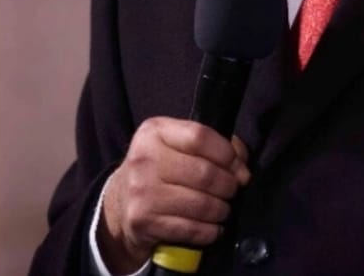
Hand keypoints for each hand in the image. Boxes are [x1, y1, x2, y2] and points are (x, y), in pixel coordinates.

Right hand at [97, 118, 250, 273]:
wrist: (120, 204)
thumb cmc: (159, 170)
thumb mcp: (178, 146)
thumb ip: (213, 146)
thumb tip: (242, 168)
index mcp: (154, 132)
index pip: (200, 137)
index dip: (227, 154)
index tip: (238, 168)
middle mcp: (144, 159)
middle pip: (205, 173)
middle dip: (228, 187)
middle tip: (231, 192)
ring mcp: (141, 191)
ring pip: (201, 205)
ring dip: (221, 211)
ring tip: (221, 210)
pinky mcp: (142, 221)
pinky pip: (191, 229)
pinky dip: (209, 232)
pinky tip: (211, 228)